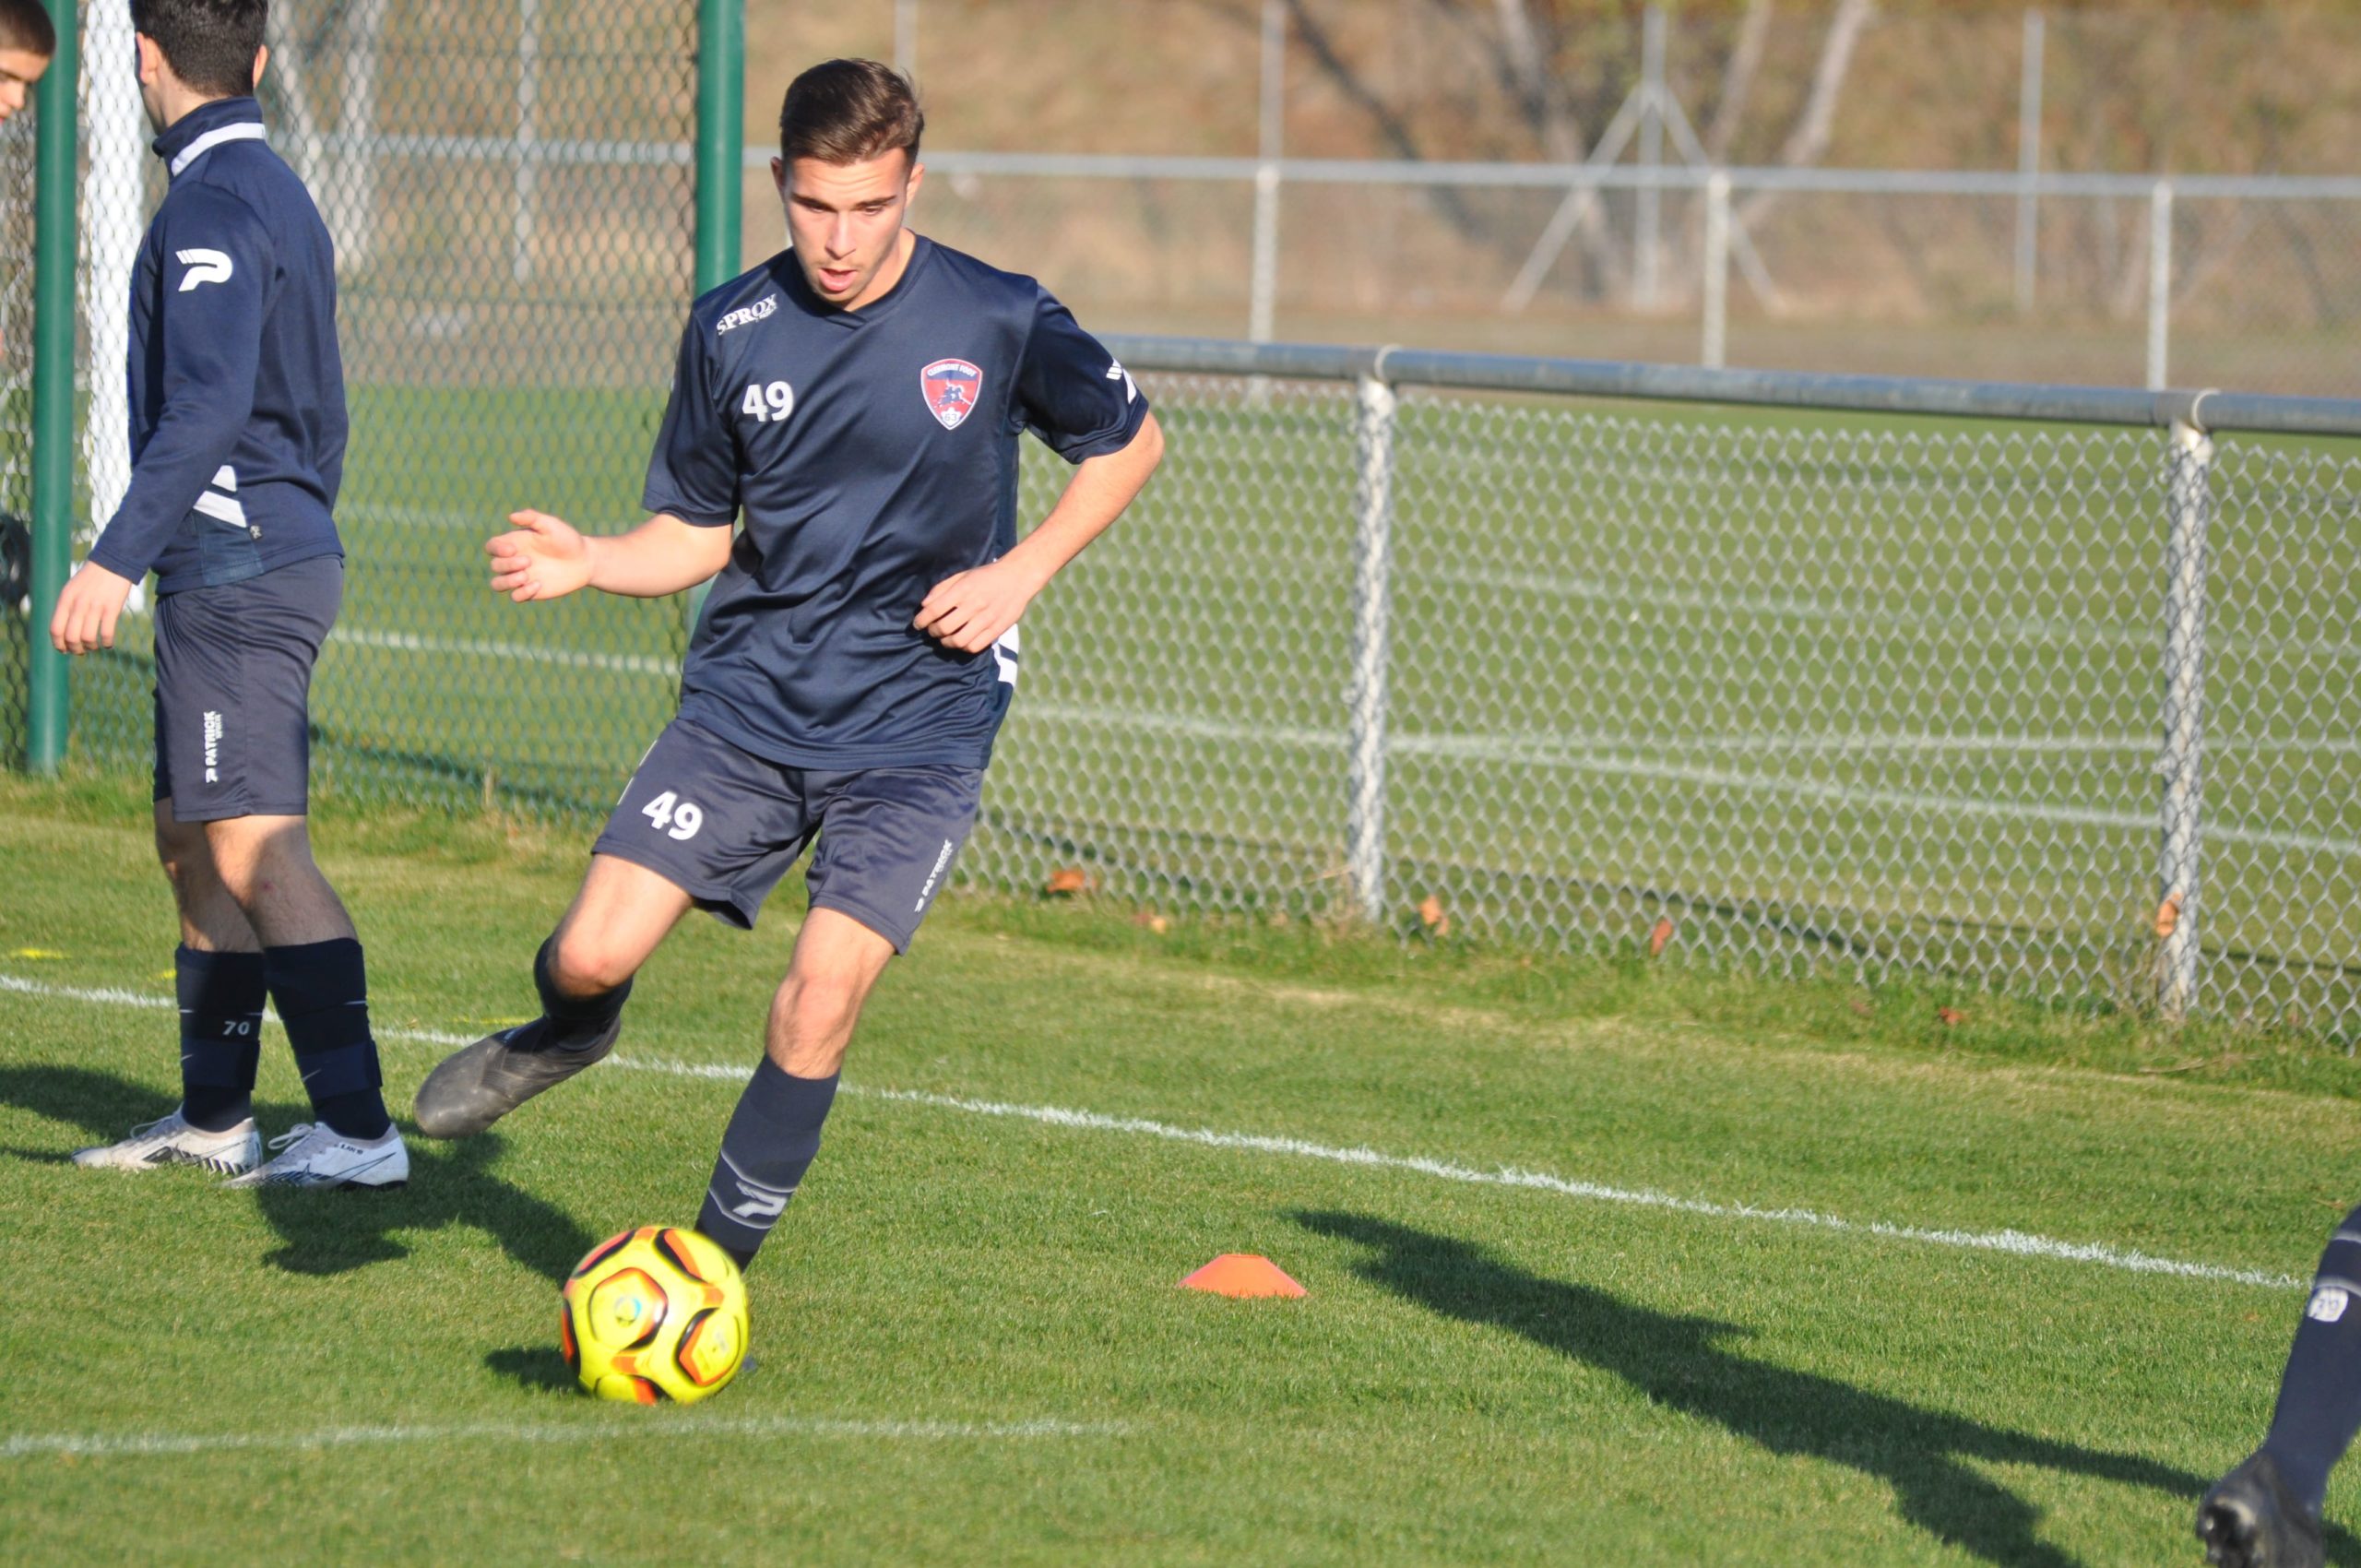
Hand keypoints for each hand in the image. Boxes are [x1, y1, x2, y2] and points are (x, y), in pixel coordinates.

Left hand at [49, 562, 136, 654]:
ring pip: (88, 638)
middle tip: (81, 651)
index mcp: (65, 600)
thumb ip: (67, 608)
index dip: (58, 644)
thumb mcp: (72, 590)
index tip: (64, 650)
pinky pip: (107, 633)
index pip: (56, 629)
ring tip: (95, 647)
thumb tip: (65, 633)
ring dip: (91, 647)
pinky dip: (107, 643)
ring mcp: (95, 606)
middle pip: (71, 637)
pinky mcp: (112, 608)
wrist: (112, 564)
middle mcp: (78, 604)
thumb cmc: (91, 580)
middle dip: (75, 649)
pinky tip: (109, 644)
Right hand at [487, 509, 593, 601]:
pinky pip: (515, 597)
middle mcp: (514, 561)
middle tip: (529, 561)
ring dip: (507, 582)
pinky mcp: (530, 591)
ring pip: (497, 584)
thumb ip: (532, 518)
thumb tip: (511, 517)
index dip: (496, 549)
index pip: (491, 547)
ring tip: (525, 575)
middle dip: (507, 565)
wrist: (585, 560)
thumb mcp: (551, 525)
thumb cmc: (567, 539)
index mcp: (514, 543)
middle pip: (494, 566)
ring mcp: (521, 577)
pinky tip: (539, 585)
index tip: (513, 549)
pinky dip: (522, 593)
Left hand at [914, 556, 1044, 652]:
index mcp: (963, 589)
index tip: (917, 624)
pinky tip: (962, 642)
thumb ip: (942, 589)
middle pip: (944, 628)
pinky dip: (964, 648)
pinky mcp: (997, 629)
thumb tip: (924, 606)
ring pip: (959, 641)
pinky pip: (975, 646)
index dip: (922, 620)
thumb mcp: (962, 575)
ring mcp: (987, 619)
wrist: (1018, 577)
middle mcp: (974, 605)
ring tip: (945, 639)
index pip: (935, 610)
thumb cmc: (986, 576)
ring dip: (946, 643)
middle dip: (932, 632)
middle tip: (931, 631)